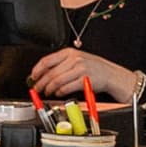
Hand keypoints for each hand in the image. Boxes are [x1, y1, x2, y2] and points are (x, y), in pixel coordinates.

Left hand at [30, 47, 145, 106]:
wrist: (113, 75)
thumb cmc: (95, 69)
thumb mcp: (78, 60)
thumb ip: (62, 64)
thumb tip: (44, 73)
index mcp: (70, 52)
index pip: (47, 60)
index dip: (37, 70)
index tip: (32, 77)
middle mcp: (74, 59)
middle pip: (50, 72)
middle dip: (41, 82)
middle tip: (37, 88)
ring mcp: (80, 69)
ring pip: (57, 80)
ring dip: (49, 89)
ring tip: (47, 92)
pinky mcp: (84, 80)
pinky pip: (67, 87)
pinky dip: (60, 92)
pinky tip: (58, 93)